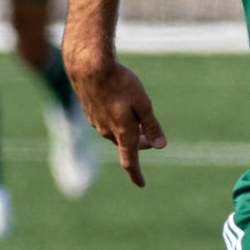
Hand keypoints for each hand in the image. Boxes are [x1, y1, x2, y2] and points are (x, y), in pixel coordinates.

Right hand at [70, 57, 166, 186]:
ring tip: (136, 119)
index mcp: (122, 133)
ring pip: (115, 133)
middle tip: (150, 137)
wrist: (88, 65)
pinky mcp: (89, 111)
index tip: (141, 184)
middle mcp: (107, 131)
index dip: (136, 174)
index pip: (130, 161)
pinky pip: (105, 122)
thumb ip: (151, 126)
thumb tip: (161, 146)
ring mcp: (96, 121)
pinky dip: (116, 121)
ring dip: (127, 131)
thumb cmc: (119, 82)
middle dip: (139, 144)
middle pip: (125, 145)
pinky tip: (118, 106)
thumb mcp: (143, 103)